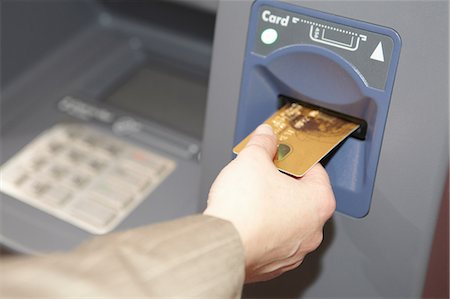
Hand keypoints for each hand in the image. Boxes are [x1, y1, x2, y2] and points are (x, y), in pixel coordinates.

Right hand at [204, 124, 335, 282]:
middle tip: (262, 173)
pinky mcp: (274, 266)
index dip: (294, 158)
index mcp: (318, 203)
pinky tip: (246, 219)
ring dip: (273, 208)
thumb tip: (265, 136)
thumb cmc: (244, 210)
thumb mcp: (252, 159)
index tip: (281, 155)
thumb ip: (263, 143)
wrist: (222, 246)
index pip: (315, 170)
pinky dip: (262, 230)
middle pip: (301, 196)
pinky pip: (272, 240)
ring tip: (250, 197)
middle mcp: (312, 231)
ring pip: (287, 221)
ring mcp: (294, 252)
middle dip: (282, 183)